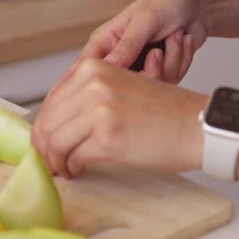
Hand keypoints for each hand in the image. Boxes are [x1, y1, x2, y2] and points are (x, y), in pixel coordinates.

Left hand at [31, 56, 204, 179]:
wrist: (196, 125)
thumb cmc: (166, 112)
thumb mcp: (122, 87)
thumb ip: (88, 97)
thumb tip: (55, 122)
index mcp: (95, 68)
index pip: (51, 100)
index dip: (42, 127)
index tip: (44, 142)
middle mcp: (94, 84)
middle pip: (47, 122)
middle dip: (44, 147)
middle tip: (49, 162)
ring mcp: (100, 110)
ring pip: (55, 142)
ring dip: (55, 161)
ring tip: (64, 169)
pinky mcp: (107, 138)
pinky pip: (73, 158)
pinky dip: (71, 168)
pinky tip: (78, 170)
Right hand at [49, 0, 209, 93]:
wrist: (201, 4)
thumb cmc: (168, 1)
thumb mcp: (145, 19)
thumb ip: (126, 46)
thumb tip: (106, 70)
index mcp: (106, 41)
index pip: (84, 70)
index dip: (79, 88)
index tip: (87, 97)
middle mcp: (121, 57)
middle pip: (122, 87)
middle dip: (149, 71)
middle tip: (158, 51)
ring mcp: (141, 68)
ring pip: (150, 86)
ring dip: (170, 61)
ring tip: (175, 36)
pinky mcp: (161, 74)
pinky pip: (169, 82)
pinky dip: (181, 61)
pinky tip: (182, 42)